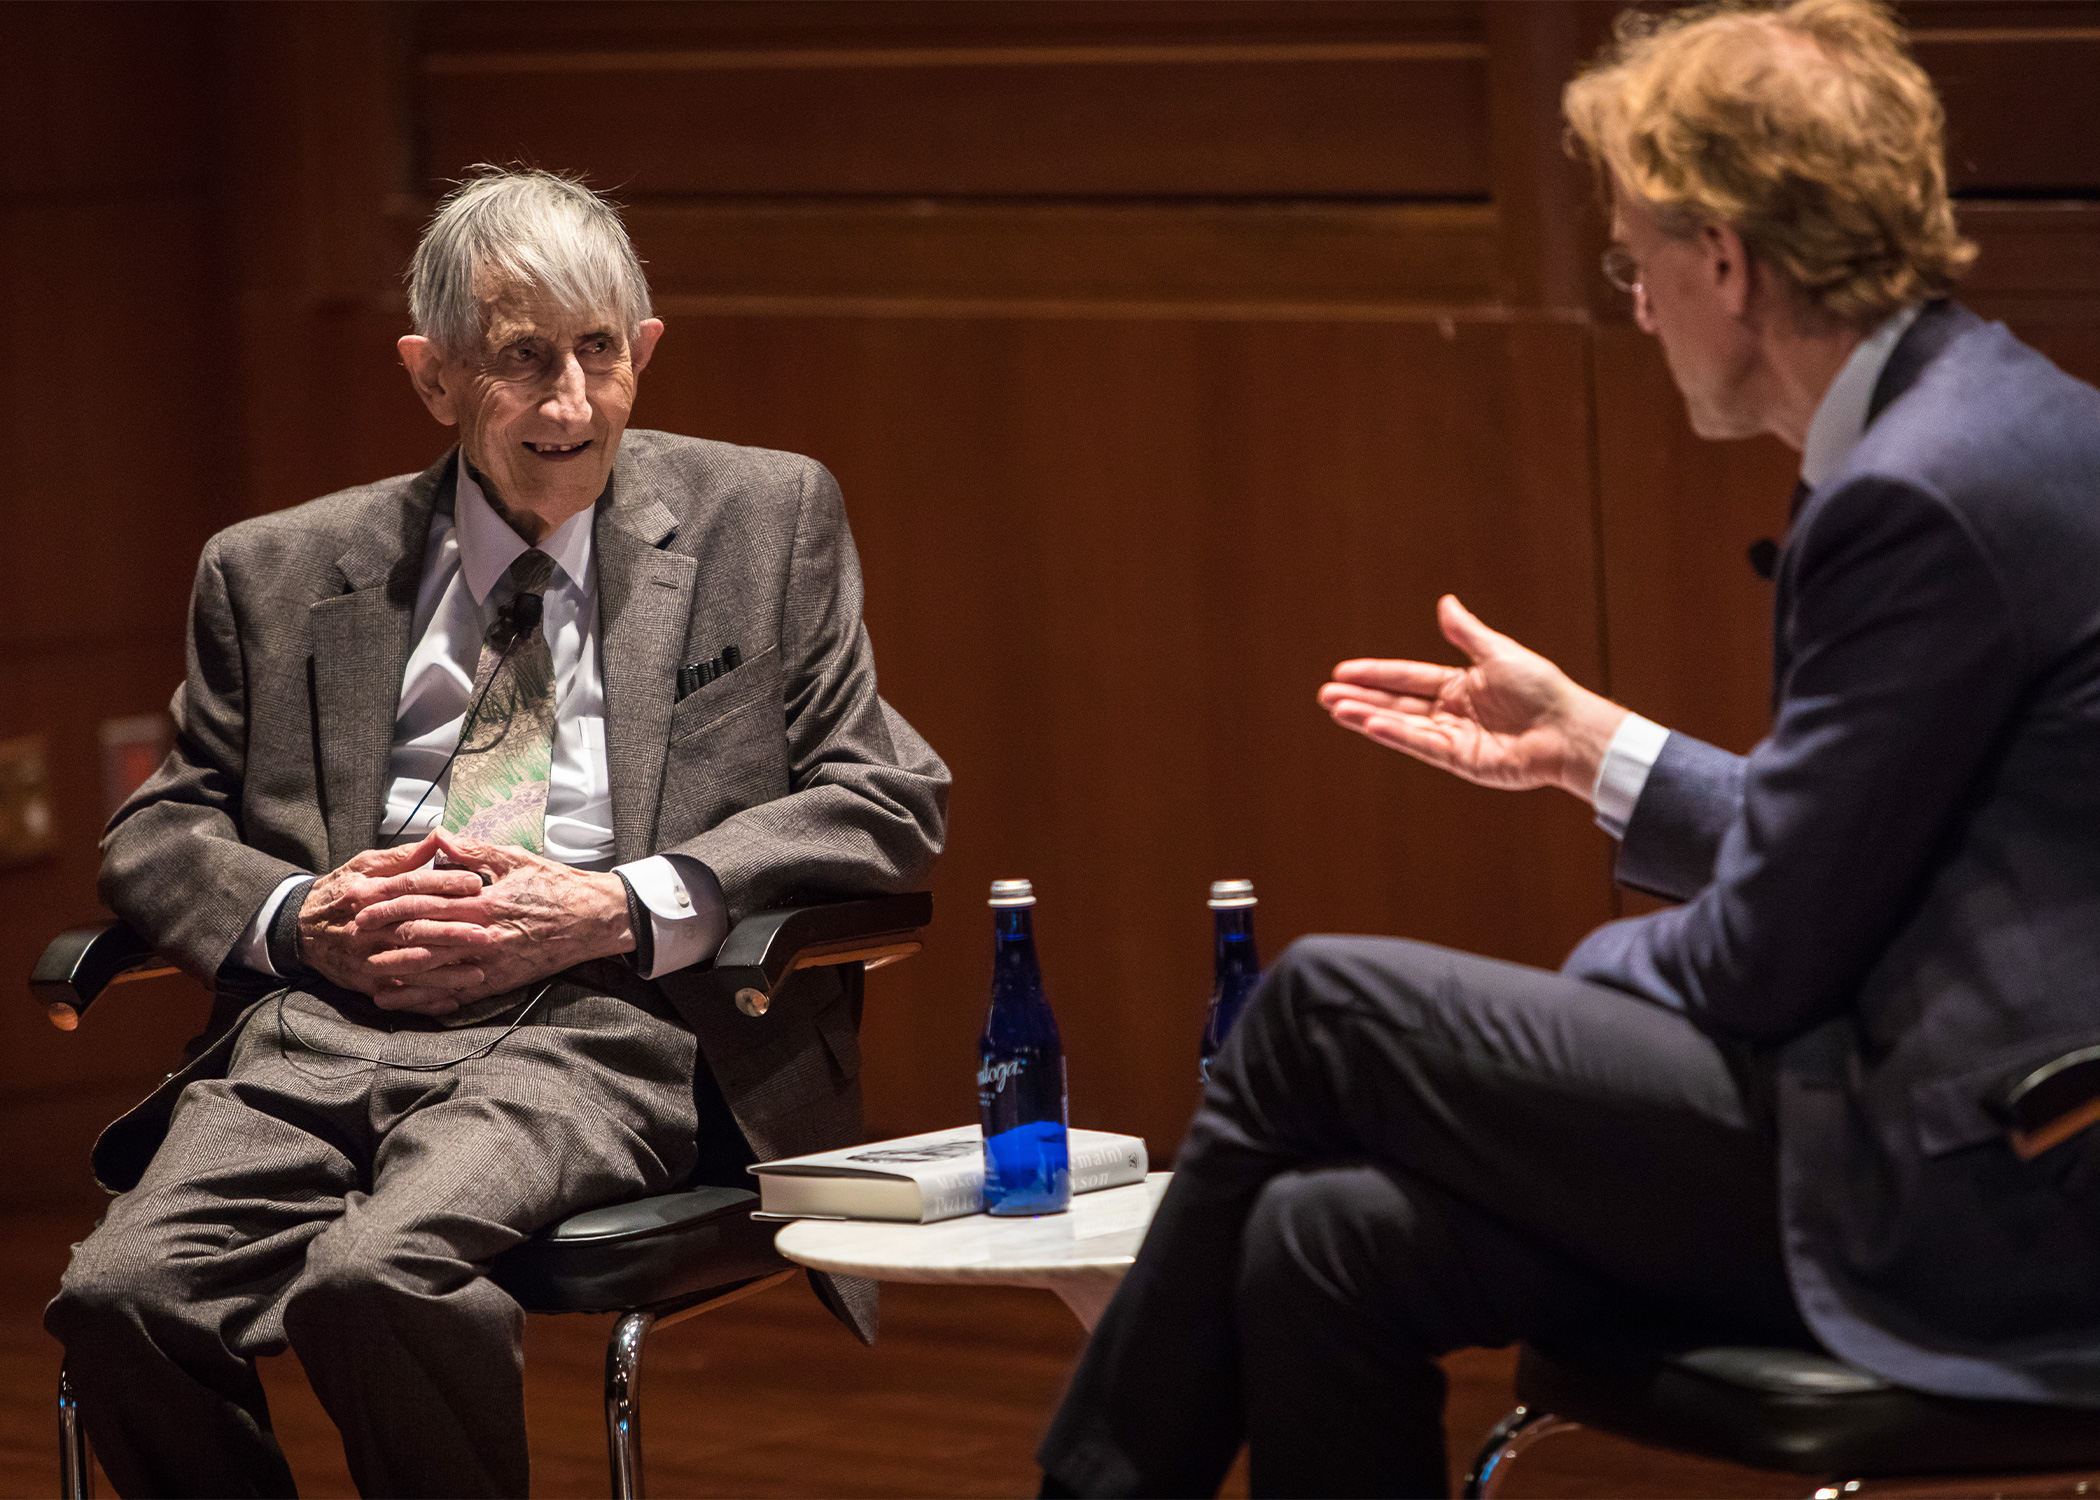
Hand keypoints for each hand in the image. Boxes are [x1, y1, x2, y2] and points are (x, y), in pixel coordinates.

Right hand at [296, 831, 492, 1009]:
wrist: (298, 929)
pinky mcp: (364, 982)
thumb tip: (439, 837)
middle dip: (450, 933)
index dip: (443, 884)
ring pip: (408, 966)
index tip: (475, 884)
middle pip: (412, 930)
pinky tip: (451, 1000)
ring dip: (444, 972)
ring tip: (477, 972)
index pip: (410, 887)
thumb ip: (404, 856)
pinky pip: (397, 995)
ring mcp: (364, 958)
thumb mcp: (365, 866)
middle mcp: (366, 928)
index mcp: (368, 894)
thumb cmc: (340, 893)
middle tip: (484, 935)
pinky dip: (424, 1000)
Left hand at [348, 832, 635, 1013]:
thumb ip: (472, 851)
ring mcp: (491, 961)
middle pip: (422, 936)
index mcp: (483, 899)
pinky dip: (427, 998)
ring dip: (398, 971)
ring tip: (368, 971)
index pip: (425, 900)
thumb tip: (437, 837)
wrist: (593, 918)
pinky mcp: (499, 982)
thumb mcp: (514, 858)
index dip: (389, 902)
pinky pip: (457, 994)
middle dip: (384, 936)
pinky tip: (404, 1000)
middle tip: (351, 935)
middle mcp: (483, 933)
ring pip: (434, 969)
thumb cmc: (554, 884)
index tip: (362, 903)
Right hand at [1317, 594, 1627, 799]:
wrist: (1568, 728)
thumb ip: (1467, 633)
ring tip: (1336, 709)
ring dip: (1368, 717)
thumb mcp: (1499, 653)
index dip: (1376, 674)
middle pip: (1397, 703)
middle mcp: (1452, 713)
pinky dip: (1395, 735)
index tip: (1343, 671)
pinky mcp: (1461, 760)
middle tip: (1325, 695)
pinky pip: (1421, 745)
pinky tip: (1370, 724)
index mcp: (1460, 685)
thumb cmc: (1542, 688)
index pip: (1408, 678)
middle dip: (1361, 698)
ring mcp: (1454, 738)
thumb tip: (1445, 603)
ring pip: (1401, 725)